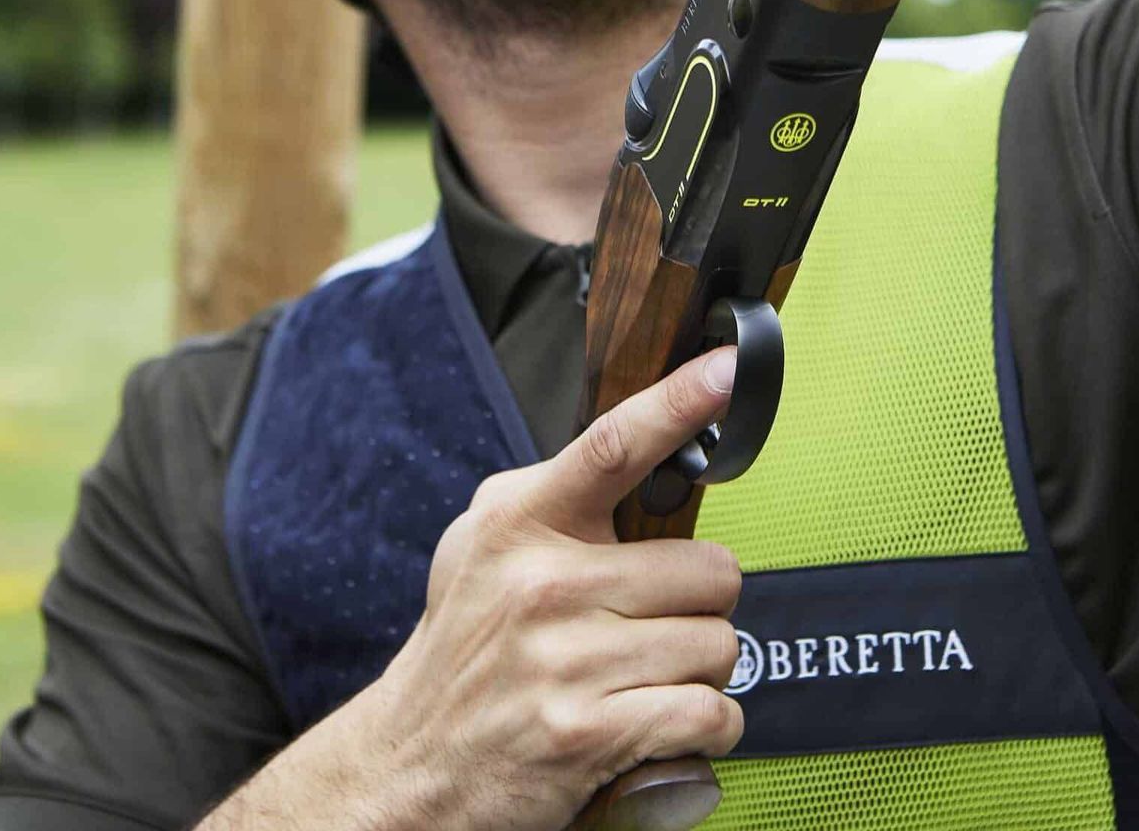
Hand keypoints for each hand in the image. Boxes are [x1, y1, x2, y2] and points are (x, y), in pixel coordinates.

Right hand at [386, 350, 747, 826]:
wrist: (409, 768)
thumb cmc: (467, 653)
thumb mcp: (484, 549)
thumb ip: (556, 498)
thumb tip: (653, 442)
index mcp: (519, 523)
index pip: (612, 446)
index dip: (679, 402)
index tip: (728, 370)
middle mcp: (543, 584)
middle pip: (711, 571)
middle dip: (698, 606)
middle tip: (648, 625)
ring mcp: (566, 661)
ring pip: (718, 646)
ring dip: (697, 671)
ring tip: (637, 679)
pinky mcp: (589, 733)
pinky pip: (711, 713)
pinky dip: (703, 728)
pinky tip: (658, 725)